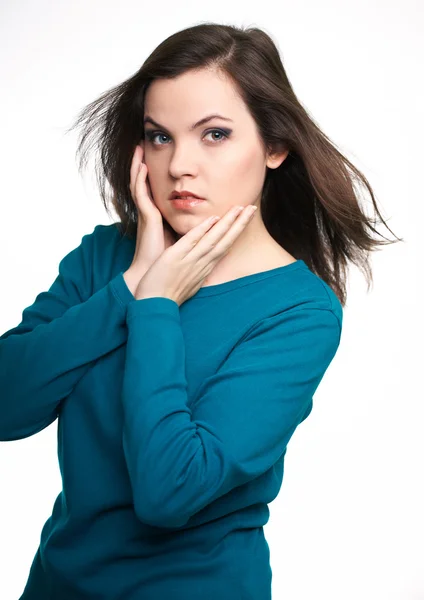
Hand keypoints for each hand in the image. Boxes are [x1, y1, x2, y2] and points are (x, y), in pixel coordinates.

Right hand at [123, 143, 177, 294]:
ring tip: (137, 145)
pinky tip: (140, 163)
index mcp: (161, 217)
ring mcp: (148, 214)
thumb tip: (207, 220)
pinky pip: (140, 193)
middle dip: (145, 163)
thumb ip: (190, 229)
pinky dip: (139, 177)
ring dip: (138, 164)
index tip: (159, 158)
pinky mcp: (146, 217)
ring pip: (141, 183)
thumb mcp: (183, 239)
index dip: (158, 173)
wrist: (156, 277)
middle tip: (142, 143)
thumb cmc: (169, 261)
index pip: (159, 189)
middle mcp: (153, 212)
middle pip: (148, 181)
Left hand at [135, 204, 257, 305]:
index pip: (224, 247)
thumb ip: (196, 271)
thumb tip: (204, 265)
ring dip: (227, 223)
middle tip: (252, 208)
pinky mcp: (175, 258)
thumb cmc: (166, 296)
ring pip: (213, 240)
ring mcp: (190, 261)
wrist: (153, 307)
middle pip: (225, 242)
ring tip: (239, 208)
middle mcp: (201, 265)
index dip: (235, 233)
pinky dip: (202, 230)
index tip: (245, 220)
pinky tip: (213, 219)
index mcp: (204, 269)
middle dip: (240, 224)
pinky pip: (191, 241)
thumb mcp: (188, 284)